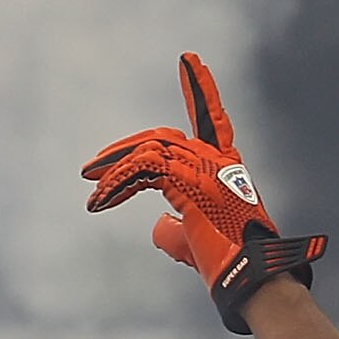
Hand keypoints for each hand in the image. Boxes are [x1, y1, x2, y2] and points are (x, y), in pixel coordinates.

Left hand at [79, 53, 326, 332]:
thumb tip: (157, 224)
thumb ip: (176, 228)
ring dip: (114, 167)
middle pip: (163, 138)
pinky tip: (98, 201)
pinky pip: (142, 169)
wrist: (249, 279)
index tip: (189, 60)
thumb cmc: (229, 267)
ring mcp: (205, 168)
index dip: (200, 90)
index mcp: (226, 169)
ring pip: (149, 150)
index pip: (212, 119)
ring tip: (90, 184)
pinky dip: (117, 183)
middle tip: (94, 166)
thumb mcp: (196, 243)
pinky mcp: (188, 180)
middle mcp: (217, 161)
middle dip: (125, 150)